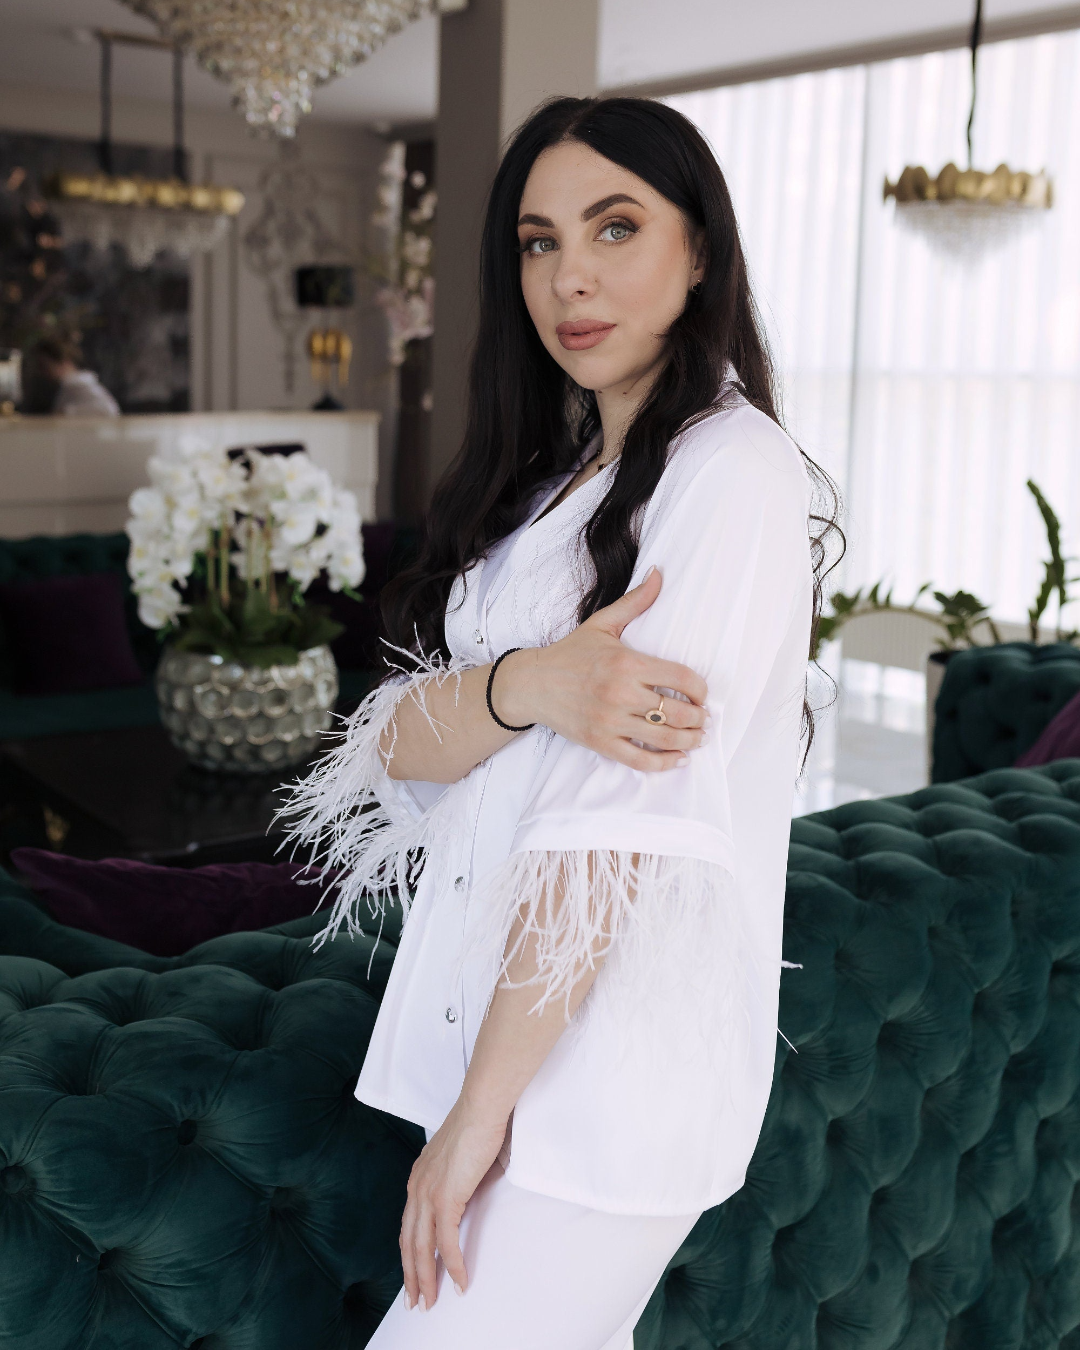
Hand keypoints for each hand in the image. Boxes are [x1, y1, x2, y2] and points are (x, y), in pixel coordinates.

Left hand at [399, 1097, 507, 1310]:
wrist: (482, 1106)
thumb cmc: (480, 1124)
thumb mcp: (463, 1159)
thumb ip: (462, 1180)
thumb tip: (474, 1193)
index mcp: (420, 1177)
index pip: (409, 1224)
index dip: (410, 1252)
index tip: (415, 1272)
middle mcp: (417, 1187)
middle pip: (408, 1242)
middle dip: (411, 1275)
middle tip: (415, 1301)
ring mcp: (428, 1192)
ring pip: (421, 1248)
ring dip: (426, 1278)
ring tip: (430, 1302)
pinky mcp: (446, 1197)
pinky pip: (446, 1242)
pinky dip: (453, 1265)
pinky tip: (459, 1281)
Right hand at [493, 566, 709, 771]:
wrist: (532, 684)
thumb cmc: (570, 653)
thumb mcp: (602, 624)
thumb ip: (636, 602)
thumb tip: (659, 574)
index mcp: (627, 663)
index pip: (681, 678)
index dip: (701, 689)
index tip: (703, 694)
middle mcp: (621, 693)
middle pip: (678, 712)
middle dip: (699, 718)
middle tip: (704, 718)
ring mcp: (610, 721)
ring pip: (664, 738)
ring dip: (689, 741)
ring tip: (697, 738)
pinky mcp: (601, 742)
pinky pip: (640, 760)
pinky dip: (664, 763)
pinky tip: (678, 759)